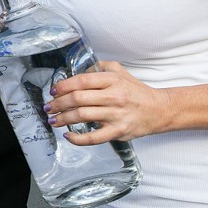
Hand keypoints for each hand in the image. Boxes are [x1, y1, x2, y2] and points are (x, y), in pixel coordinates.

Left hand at [44, 61, 168, 142]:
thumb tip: (78, 72)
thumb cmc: (136, 92)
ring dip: (63, 119)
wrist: (159, 109)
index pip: (82, 81)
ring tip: (54, 120)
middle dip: (58, 103)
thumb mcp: (120, 73)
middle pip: (78, 99)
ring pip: (82, 116)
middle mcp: (114, 96)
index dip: (63, 86)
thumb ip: (100, 68)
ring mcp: (116, 115)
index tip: (54, 91)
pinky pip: (94, 138)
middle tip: (49, 107)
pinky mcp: (118, 131)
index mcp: (113, 80)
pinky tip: (68, 136)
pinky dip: (78, 139)